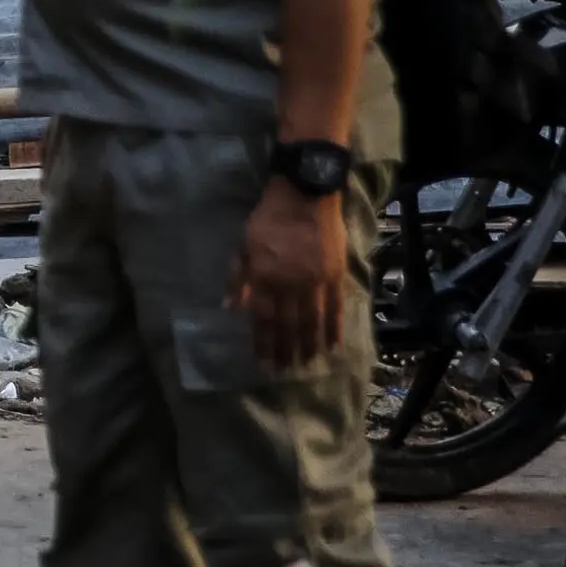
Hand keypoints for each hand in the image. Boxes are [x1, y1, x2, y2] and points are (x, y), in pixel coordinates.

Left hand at [231, 181, 347, 369]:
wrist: (305, 196)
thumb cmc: (269, 218)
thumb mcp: (244, 245)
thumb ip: (238, 278)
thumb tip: (229, 308)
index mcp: (265, 278)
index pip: (263, 318)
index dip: (263, 342)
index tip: (263, 362)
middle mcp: (290, 285)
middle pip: (288, 325)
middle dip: (286, 350)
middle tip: (286, 370)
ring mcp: (316, 283)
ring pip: (312, 322)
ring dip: (309, 345)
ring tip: (308, 364)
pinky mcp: (335, 277)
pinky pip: (336, 309)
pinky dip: (334, 329)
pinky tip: (333, 345)